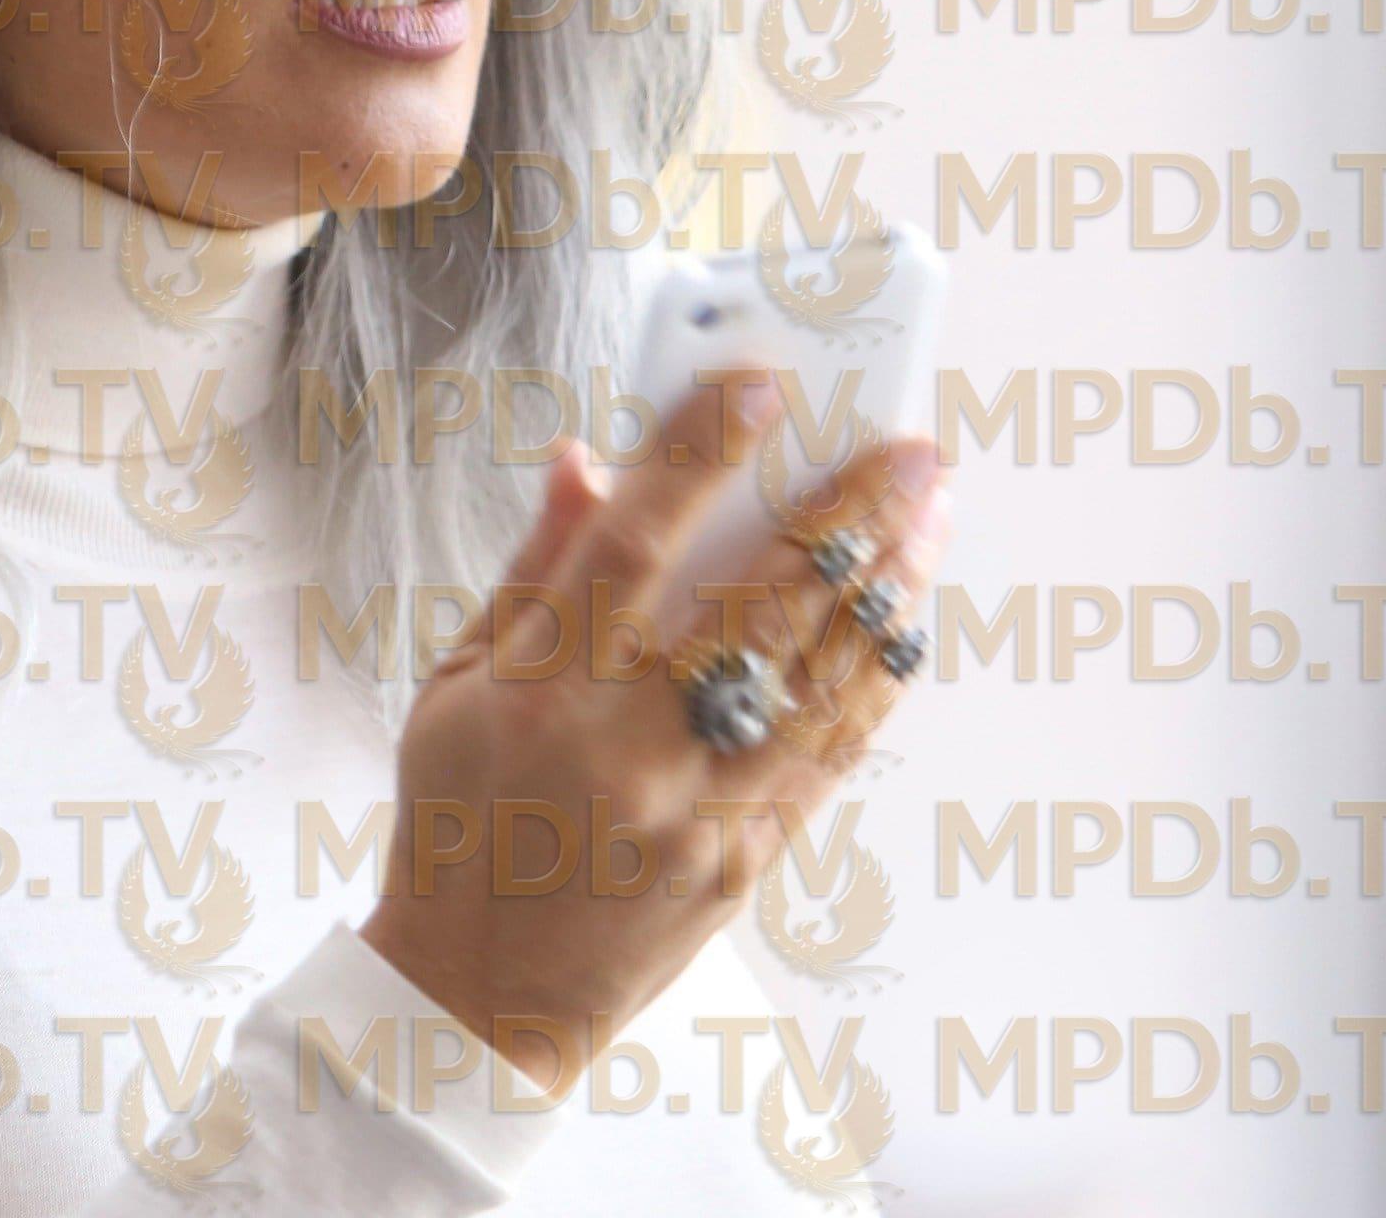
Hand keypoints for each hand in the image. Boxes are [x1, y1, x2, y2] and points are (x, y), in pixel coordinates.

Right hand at [357, 369, 951, 1096]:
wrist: (478, 998)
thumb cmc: (459, 824)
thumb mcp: (454, 687)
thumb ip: (532, 569)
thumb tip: (587, 459)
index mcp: (539, 691)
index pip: (633, 540)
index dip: (700, 452)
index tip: (761, 386)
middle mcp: (625, 746)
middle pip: (759, 605)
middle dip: (847, 516)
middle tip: (911, 450)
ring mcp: (695, 812)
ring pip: (817, 680)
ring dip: (885, 590)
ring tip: (931, 519)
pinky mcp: (742, 863)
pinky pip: (827, 758)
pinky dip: (872, 683)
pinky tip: (904, 626)